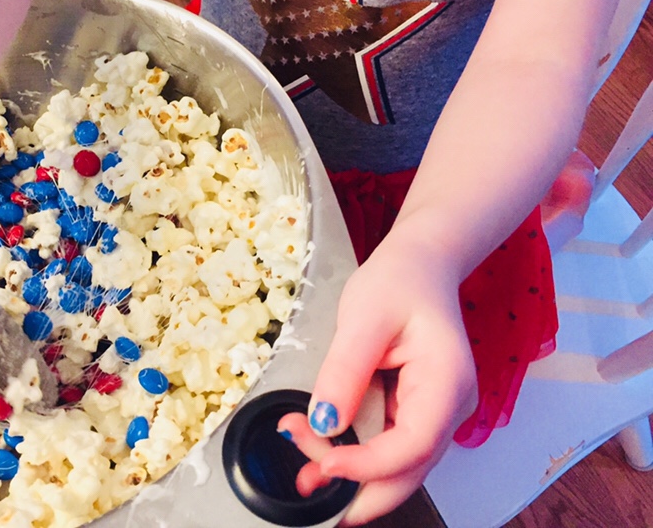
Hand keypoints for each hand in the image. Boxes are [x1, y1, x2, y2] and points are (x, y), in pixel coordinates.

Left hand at [278, 244, 476, 524]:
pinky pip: (387, 446)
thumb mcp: (364, 317)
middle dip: (358, 488)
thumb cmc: (400, 280)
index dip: (368, 465)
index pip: (413, 445)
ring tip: (303, 474)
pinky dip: (355, 456)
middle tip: (305, 483)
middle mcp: (449, 407)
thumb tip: (324, 423)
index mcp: (447, 382)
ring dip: (352, 477)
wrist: (418, 264)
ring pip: (397, 465)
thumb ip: (345, 372)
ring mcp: (434, 412)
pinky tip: (321, 457)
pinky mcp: (413, 411)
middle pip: (409, 470)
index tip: (323, 462)